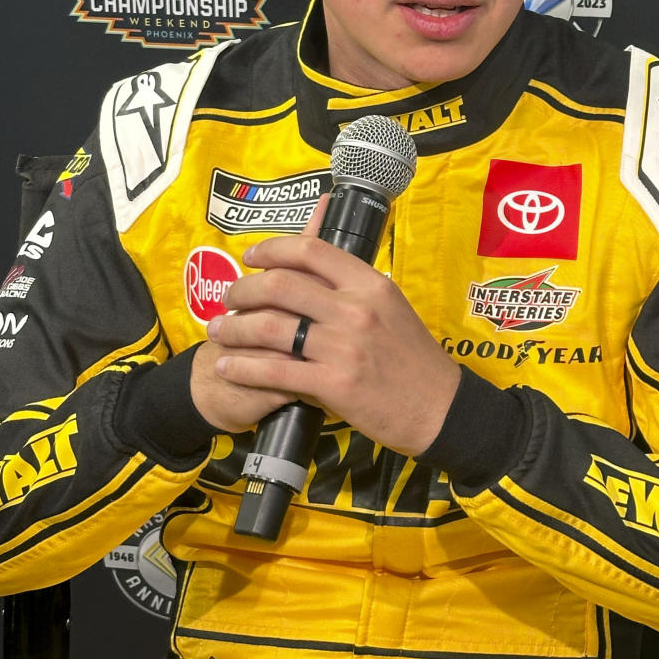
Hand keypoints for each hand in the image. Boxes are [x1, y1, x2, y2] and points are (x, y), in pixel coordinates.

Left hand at [202, 209, 460, 455]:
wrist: (439, 408)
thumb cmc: (414, 359)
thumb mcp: (391, 308)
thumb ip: (354, 286)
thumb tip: (317, 263)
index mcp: (370, 284)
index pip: (310, 251)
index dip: (272, 249)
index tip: (251, 257)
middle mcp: (355, 308)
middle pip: (280, 285)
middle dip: (243, 290)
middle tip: (228, 298)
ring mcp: (344, 346)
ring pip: (270, 327)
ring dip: (235, 328)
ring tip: (218, 331)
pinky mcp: (334, 384)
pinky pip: (275, 371)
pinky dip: (243, 367)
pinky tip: (227, 366)